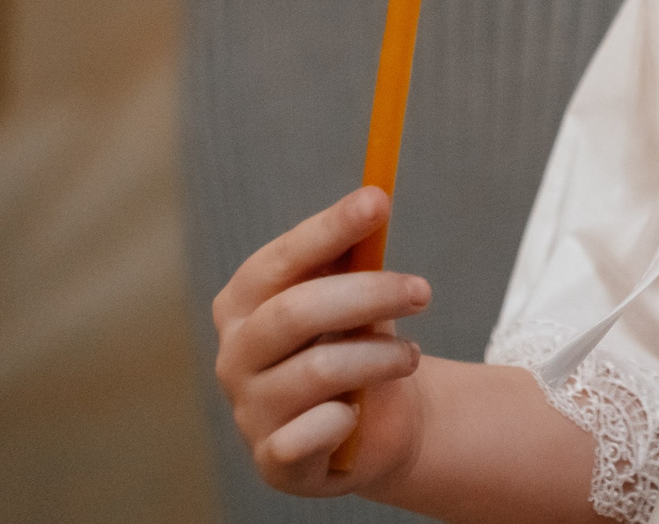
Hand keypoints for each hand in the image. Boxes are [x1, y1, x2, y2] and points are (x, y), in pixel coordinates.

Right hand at [213, 187, 429, 497]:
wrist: (371, 428)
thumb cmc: (355, 343)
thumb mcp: (355, 294)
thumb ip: (355, 254)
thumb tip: (373, 199)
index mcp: (244, 303)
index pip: (279, 260)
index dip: (328, 229)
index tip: (379, 200)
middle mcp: (234, 355)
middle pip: (297, 312)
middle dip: (369, 294)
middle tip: (423, 291)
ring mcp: (248, 410)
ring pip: (317, 370)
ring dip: (380, 358)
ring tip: (412, 357)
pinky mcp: (273, 460)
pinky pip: (310, 434)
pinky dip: (346, 418)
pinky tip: (360, 413)